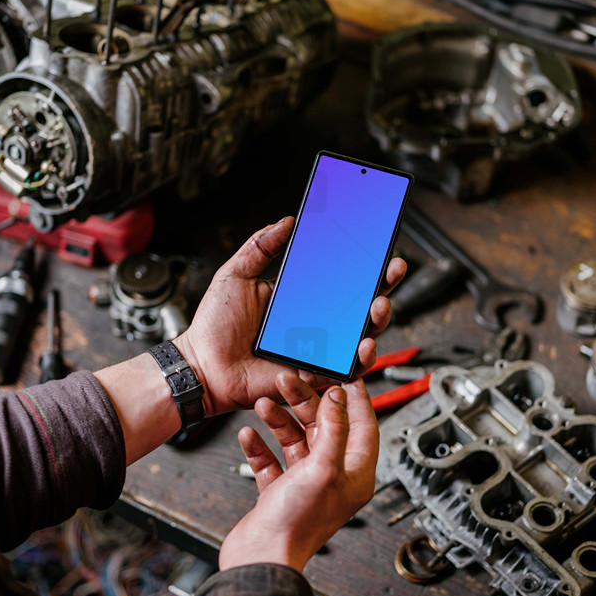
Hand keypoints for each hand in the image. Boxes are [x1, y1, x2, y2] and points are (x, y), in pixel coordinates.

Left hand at [175, 217, 405, 416]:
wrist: (202, 366)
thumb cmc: (215, 326)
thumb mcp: (236, 274)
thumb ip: (260, 246)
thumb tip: (287, 220)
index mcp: (300, 298)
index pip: (340, 278)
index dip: (363, 264)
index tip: (380, 245)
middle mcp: (314, 323)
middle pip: (360, 305)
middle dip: (384, 286)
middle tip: (392, 269)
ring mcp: (317, 350)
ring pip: (361, 336)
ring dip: (378, 321)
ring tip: (379, 305)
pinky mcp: (314, 375)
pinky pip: (345, 370)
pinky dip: (361, 360)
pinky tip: (365, 345)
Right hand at [219, 373, 378, 572]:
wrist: (259, 559)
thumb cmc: (296, 524)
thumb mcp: (322, 467)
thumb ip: (334, 429)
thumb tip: (340, 398)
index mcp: (355, 475)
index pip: (363, 426)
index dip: (354, 398)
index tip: (344, 373)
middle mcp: (333, 478)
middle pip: (325, 427)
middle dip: (305, 402)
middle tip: (288, 380)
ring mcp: (305, 485)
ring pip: (296, 440)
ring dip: (279, 420)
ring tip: (262, 404)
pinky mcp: (280, 492)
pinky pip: (272, 460)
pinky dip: (261, 445)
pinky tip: (249, 434)